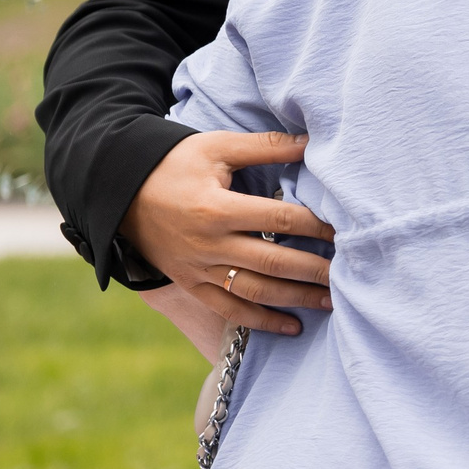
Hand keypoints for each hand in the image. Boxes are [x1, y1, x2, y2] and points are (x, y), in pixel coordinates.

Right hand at [118, 129, 333, 336]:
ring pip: (254, 291)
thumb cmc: (173, 163)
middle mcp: (209, 244)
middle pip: (273, 262)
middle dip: (315, 270)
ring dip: (295, 299)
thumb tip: (312, 142)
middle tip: (350, 274)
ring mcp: (198, 268)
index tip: (346, 231)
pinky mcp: (191, 284)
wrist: (119, 190)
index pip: (279, 220)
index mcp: (217, 208)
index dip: (316, 226)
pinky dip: (261, 321)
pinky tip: (292, 326)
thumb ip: (266, 147)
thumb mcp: (216, 146)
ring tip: (332, 301)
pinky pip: (228, 309)